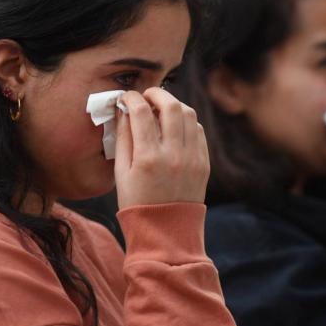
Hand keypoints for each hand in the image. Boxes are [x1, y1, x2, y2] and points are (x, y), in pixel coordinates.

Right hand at [114, 88, 208, 208]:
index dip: (131, 98)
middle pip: (171, 105)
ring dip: (174, 105)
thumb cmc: (137, 203)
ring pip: (189, 114)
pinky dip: (186, 122)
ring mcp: (192, 158)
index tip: (126, 98)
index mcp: (148, 158)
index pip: (141, 112)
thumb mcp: (121, 173)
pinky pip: (198, 131)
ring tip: (160, 110)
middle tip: (146, 96)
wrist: (166, 232)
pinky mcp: (204, 163)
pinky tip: (174, 127)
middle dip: (157, 93)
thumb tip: (124, 111)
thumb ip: (123, 139)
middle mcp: (174, 155)